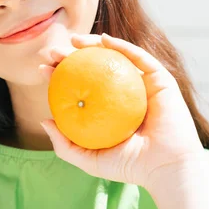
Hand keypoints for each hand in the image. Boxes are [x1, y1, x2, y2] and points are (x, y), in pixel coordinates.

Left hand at [39, 33, 203, 190]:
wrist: (165, 168)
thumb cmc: (128, 167)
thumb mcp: (89, 159)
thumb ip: (65, 145)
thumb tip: (44, 120)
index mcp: (107, 107)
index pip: (79, 85)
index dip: (59, 74)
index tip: (42, 69)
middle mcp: (123, 92)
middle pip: (93, 67)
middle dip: (70, 55)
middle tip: (52, 52)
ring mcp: (142, 84)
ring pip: (115, 56)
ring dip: (92, 43)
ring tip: (73, 40)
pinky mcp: (160, 79)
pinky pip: (140, 58)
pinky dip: (122, 46)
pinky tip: (104, 40)